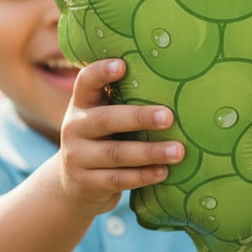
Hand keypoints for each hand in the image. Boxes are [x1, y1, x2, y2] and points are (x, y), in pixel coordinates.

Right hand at [58, 58, 184, 215]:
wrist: (74, 187)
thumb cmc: (102, 140)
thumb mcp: (102, 116)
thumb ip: (122, 102)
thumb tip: (172, 86)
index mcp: (81, 104)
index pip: (85, 82)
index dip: (101, 72)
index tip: (123, 65)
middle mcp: (74, 127)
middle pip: (105, 120)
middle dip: (138, 118)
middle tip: (168, 117)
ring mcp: (76, 157)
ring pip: (115, 154)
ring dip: (150, 152)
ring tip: (178, 151)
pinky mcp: (85, 184)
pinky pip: (117, 180)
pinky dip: (143, 176)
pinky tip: (164, 172)